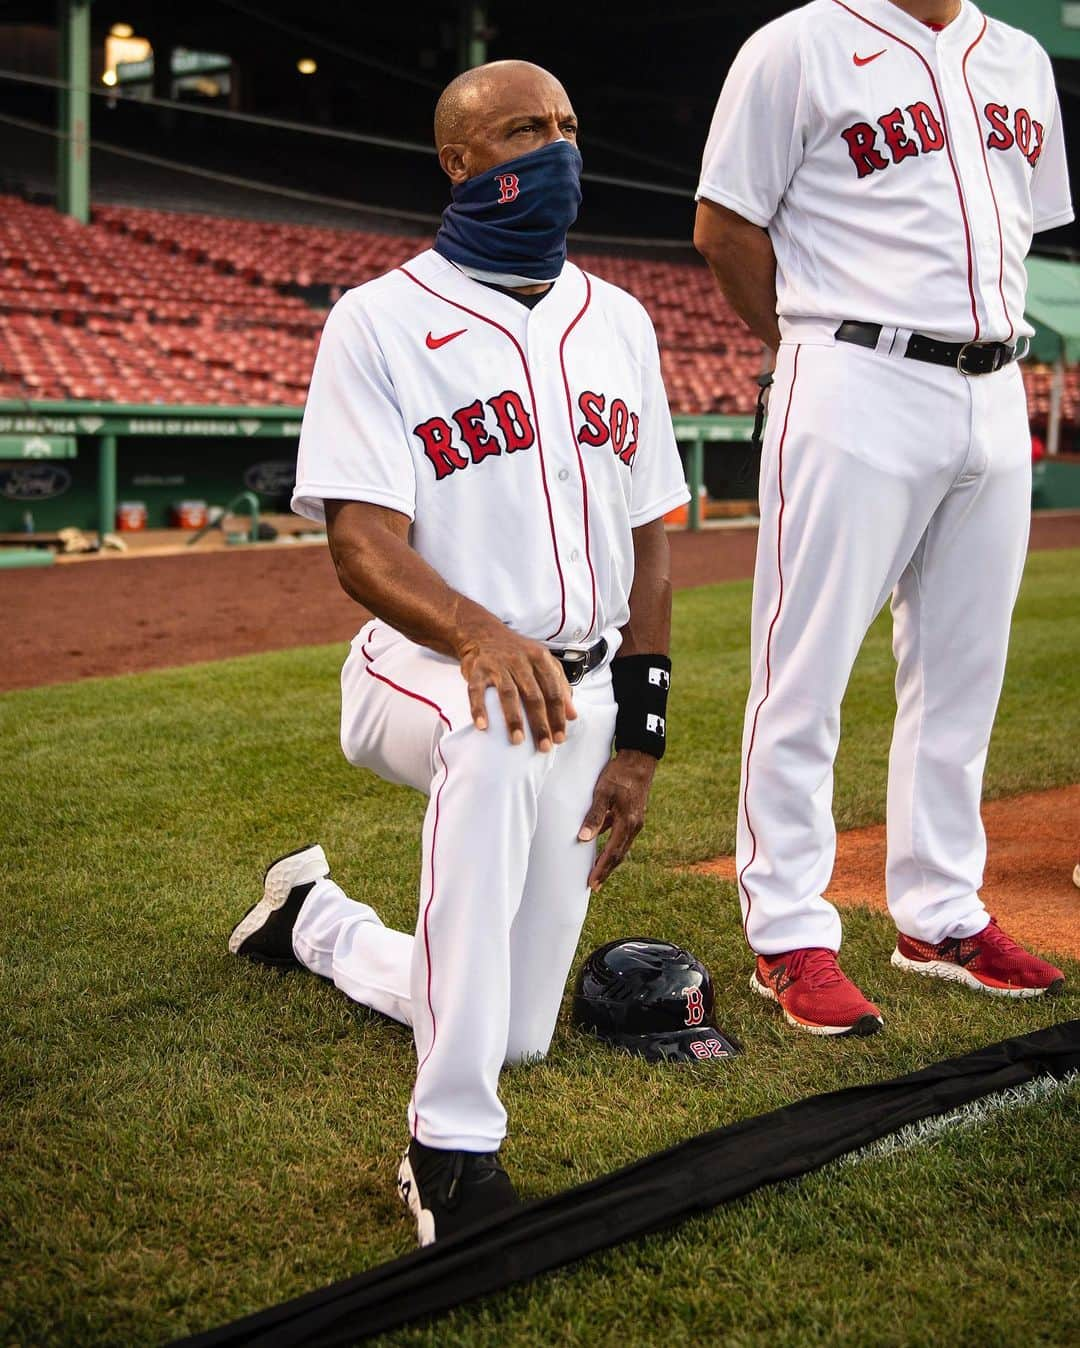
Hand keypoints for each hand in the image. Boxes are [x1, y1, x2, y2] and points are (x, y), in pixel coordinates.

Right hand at [456, 617, 575, 751]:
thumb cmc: (517, 653)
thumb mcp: (542, 662)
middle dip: (540, 723)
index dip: (558, 715)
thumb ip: (560, 685)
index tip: (561, 737)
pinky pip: (477, 691)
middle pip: (534, 695)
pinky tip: (483, 726)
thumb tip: (572, 715)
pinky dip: (479, 709)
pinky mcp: (477, 670)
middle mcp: (520, 660)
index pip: (553, 691)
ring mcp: (497, 665)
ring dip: (514, 719)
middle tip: (544, 746)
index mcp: (540, 658)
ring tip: (518, 740)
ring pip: (508, 694)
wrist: (482, 633)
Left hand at [578, 750, 657, 889]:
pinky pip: (621, 835)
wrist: (639, 759)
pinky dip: (611, 844)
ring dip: (609, 859)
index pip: (613, 853)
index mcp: (628, 823)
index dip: (602, 869)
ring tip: (597, 871)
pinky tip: (599, 845)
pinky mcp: (632, 814)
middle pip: (619, 854)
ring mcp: (635, 820)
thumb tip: (583, 838)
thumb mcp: (602, 792)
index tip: (592, 883)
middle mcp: (634, 825)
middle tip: (594, 885)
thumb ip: (594, 816)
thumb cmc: (619, 774)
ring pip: (621, 846)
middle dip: (606, 870)